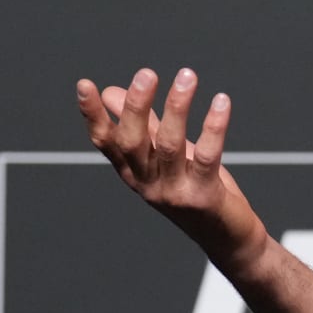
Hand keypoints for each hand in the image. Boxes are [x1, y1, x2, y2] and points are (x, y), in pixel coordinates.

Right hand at [75, 67, 264, 265]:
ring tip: (187, 76)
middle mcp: (148, 184)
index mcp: (134, 172)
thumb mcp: (165, 157)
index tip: (85, 86)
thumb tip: (113, 92)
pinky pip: (208, 156)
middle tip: (147, 74)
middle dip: (136, 106)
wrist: (227, 238)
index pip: (106, 142)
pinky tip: (221, 102)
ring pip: (169, 144)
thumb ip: (143, 126)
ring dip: (177, 107)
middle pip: (132, 141)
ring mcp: (174, 192)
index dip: (93, 116)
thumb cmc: (195, 190)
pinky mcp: (203, 197)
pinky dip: (214, 126)